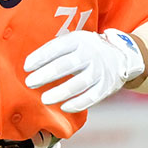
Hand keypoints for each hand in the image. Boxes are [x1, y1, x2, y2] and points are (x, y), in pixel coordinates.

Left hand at [24, 29, 144, 112]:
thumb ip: (56, 49)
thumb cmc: (88, 49)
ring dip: (60, 92)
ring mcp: (100, 70)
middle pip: (67, 65)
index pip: (57, 47)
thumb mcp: (75, 40)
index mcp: (80, 40)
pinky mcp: (107, 85)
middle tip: (30, 82)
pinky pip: (91, 97)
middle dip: (46, 74)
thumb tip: (29, 64)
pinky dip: (77, 103)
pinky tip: (64, 107)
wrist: (121, 55)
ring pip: (79, 83)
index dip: (41, 57)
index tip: (26, 67)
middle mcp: (91, 53)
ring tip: (44, 99)